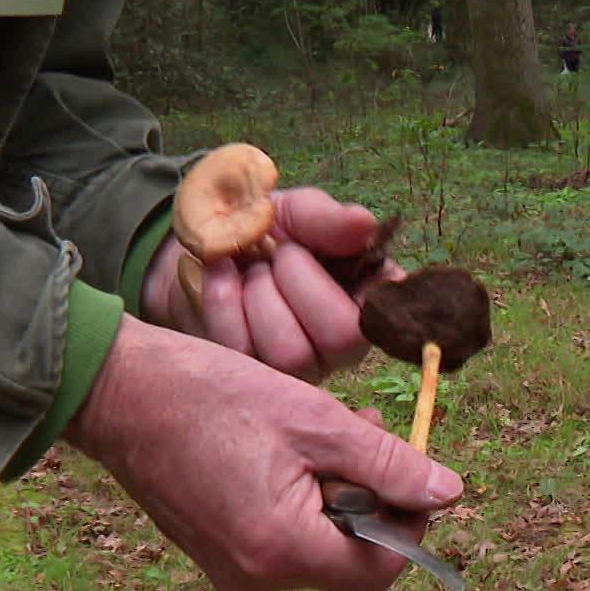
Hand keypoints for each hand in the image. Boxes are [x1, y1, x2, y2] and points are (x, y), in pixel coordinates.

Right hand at [63, 317, 460, 590]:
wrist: (118, 392)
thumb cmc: (215, 396)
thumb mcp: (317, 421)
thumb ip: (389, 463)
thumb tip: (449, 492)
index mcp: (282, 551)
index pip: (379, 570)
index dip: (409, 523)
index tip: (411, 469)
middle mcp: (255, 578)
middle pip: (350, 559)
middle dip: (373, 498)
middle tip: (367, 429)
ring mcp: (230, 570)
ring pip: (318, 545)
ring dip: (339, 492)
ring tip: (326, 428)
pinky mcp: (215, 552)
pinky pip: (282, 538)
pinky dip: (302, 498)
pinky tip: (290, 448)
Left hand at [142, 186, 405, 380]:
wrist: (204, 244)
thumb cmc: (263, 230)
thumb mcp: (296, 212)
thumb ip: (328, 219)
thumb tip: (365, 224)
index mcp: (367, 299)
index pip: (385, 309)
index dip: (360, 283)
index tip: (314, 248)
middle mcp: (344, 344)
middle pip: (340, 337)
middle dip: (296, 280)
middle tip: (277, 253)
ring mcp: (300, 368)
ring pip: (291, 354)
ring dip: (259, 294)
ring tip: (250, 268)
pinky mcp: (254, 378)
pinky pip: (243, 352)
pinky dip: (225, 303)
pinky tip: (223, 275)